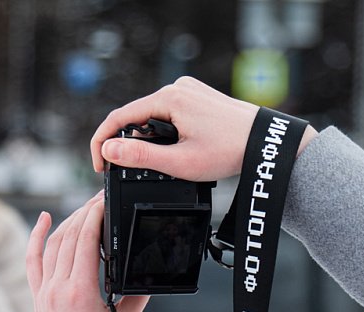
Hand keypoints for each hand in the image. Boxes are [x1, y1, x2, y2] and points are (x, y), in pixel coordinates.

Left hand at [25, 194, 148, 311]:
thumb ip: (136, 296)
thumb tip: (146, 275)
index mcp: (80, 292)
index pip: (86, 239)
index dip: (97, 213)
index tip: (108, 199)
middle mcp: (58, 287)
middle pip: (70, 235)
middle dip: (86, 211)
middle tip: (102, 197)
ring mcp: (44, 291)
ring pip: (54, 243)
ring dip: (70, 220)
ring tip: (86, 207)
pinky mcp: (37, 297)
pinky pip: (33, 260)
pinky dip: (36, 237)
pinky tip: (43, 219)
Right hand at [90, 76, 318, 180]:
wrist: (264, 143)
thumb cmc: (228, 151)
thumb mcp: (179, 161)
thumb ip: (140, 157)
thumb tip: (108, 150)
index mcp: (168, 98)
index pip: (120, 117)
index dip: (102, 142)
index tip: (99, 166)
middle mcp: (177, 88)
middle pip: (135, 116)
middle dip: (128, 143)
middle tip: (125, 172)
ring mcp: (188, 91)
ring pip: (153, 117)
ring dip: (148, 139)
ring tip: (160, 163)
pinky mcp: (197, 98)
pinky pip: (169, 114)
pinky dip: (164, 132)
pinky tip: (177, 149)